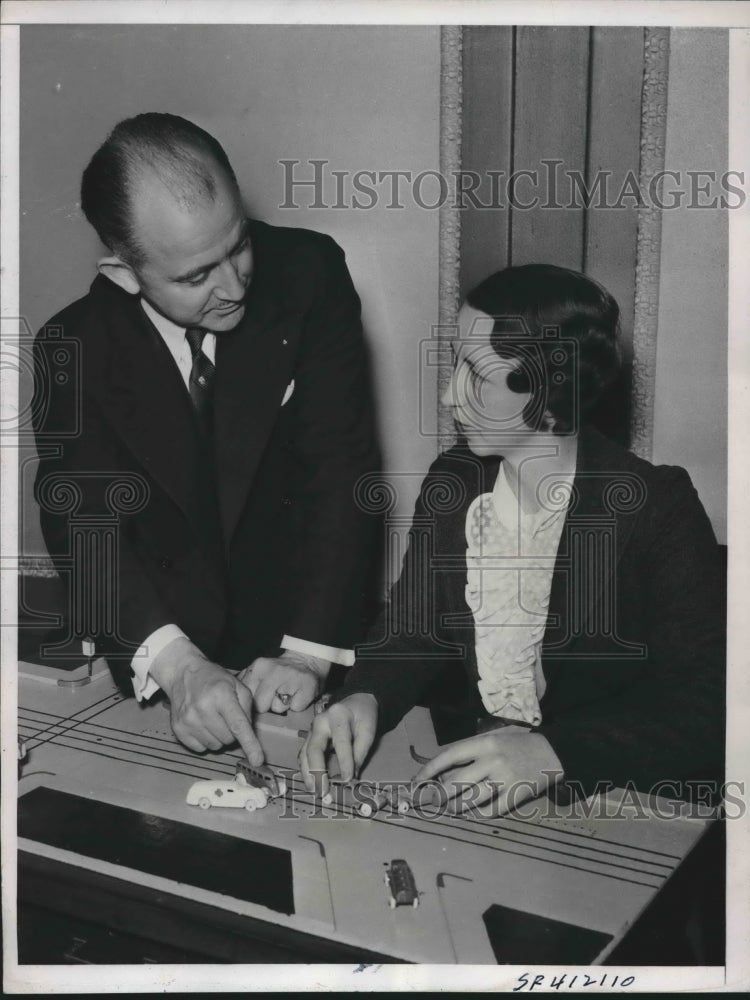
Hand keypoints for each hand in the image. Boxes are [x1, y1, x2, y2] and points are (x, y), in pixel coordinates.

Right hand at [150, 637, 262, 763]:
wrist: (183, 674)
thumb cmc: (214, 679)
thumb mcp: (237, 685)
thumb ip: (247, 708)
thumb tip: (248, 734)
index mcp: (221, 695)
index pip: (238, 725)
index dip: (250, 745)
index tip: (257, 760)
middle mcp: (203, 709)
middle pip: (228, 739)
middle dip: (232, 731)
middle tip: (225, 716)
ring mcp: (188, 720)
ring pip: (215, 746)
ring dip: (219, 737)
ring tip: (213, 718)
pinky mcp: (178, 729)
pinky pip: (200, 748)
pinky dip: (205, 740)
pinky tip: (202, 724)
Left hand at [238, 650, 329, 713]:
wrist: (306, 661)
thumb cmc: (278, 672)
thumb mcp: (259, 672)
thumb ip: (246, 683)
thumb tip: (232, 702)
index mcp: (258, 667)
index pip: (245, 697)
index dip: (251, 702)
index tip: (259, 697)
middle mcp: (273, 670)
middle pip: (261, 706)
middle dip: (267, 705)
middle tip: (275, 695)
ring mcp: (291, 677)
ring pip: (278, 708)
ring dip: (282, 706)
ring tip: (286, 694)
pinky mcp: (307, 686)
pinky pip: (295, 708)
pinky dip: (297, 705)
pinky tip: (297, 694)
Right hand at [299, 694, 377, 797]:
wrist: (354, 702)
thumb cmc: (362, 716)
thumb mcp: (368, 730)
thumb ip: (361, 752)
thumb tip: (352, 777)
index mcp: (338, 716)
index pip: (340, 742)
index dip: (344, 762)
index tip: (347, 780)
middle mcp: (320, 722)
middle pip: (314, 747)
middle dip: (316, 771)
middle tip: (322, 790)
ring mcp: (312, 729)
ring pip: (305, 753)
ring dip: (308, 774)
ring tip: (315, 791)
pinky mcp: (309, 737)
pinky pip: (304, 755)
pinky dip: (306, 770)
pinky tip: (311, 782)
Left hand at [412, 729, 562, 815]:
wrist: (551, 752)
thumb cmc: (517, 743)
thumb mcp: (493, 737)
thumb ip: (471, 750)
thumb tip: (443, 770)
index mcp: (484, 743)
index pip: (449, 756)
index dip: (429, 770)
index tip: (417, 782)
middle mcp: (492, 760)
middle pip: (457, 782)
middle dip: (442, 794)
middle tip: (435, 800)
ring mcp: (504, 779)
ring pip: (471, 799)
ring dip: (457, 807)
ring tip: (452, 808)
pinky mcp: (516, 795)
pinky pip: (491, 810)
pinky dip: (479, 814)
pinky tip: (474, 813)